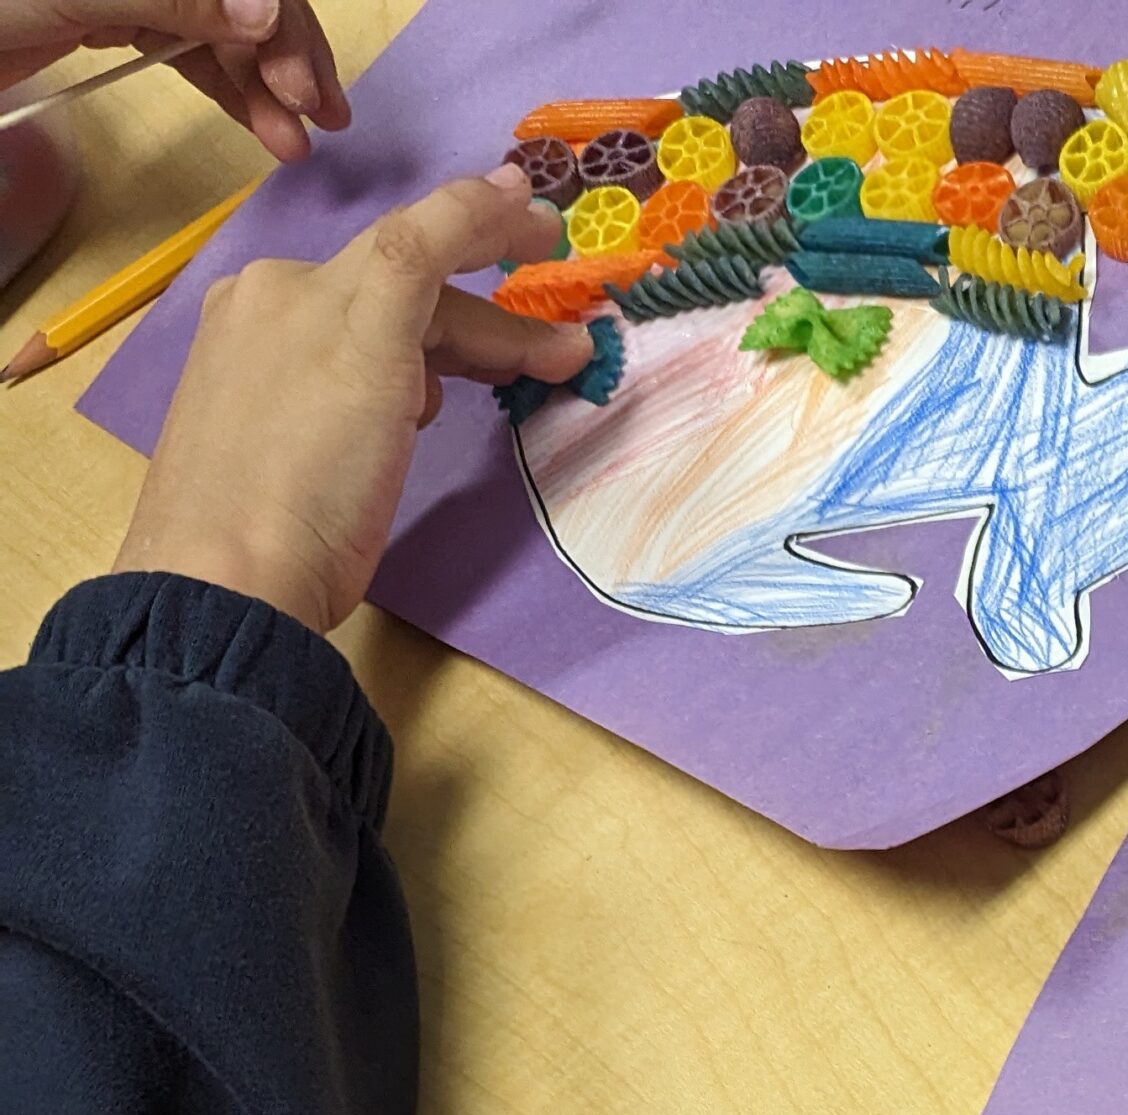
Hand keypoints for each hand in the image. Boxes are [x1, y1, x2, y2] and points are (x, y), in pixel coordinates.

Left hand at [0, 0, 348, 163]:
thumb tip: (267, 13)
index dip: (281, 20)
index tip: (301, 84)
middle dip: (287, 54)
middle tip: (322, 119)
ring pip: (222, 28)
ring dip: (265, 85)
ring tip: (295, 142)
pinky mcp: (113, 15)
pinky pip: (190, 48)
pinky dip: (228, 87)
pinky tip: (260, 123)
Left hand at [113, 167, 596, 631]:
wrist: (230, 589)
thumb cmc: (309, 474)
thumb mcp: (372, 345)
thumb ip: (428, 251)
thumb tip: (498, 183)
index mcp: (288, 285)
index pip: (409, 243)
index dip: (485, 231)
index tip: (550, 233)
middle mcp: (267, 315)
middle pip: (401, 300)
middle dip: (490, 323)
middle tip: (568, 354)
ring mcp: (260, 378)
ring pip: (378, 343)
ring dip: (453, 357)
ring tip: (514, 388)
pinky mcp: (263, 439)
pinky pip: (347, 386)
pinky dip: (402, 389)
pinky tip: (421, 420)